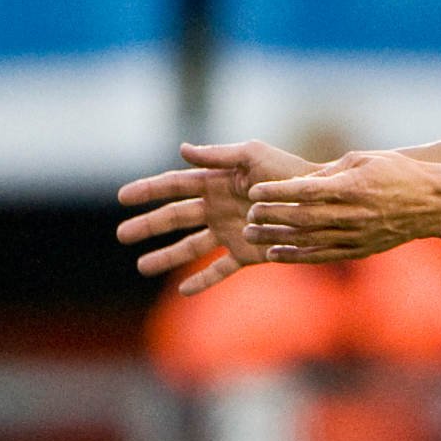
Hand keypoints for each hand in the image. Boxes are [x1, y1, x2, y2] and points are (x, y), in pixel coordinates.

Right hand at [117, 141, 315, 294]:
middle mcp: (219, 208)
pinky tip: (184, 291)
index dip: (149, 190)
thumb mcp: (253, 156)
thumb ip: (219, 154)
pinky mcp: (246, 253)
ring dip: (166, 256)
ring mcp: (230, 232)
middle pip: (175, 218)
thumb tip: (182, 149)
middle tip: (121, 235)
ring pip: (190, 247)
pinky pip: (219, 270)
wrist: (318, 200)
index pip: (176, 186)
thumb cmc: (288, 172)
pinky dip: (202, 281)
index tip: (123, 197)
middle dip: (148, 225)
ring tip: (142, 266)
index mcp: (218, 182)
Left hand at [244, 150, 440, 263]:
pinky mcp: (359, 250)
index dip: (276, 192)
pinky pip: (321, 256)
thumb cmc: (399, 173)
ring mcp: (356, 235)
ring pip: (307, 240)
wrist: (434, 202)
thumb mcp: (366, 158)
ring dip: (276, 238)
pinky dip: (296, 256)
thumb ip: (331, 170)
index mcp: (353, 186)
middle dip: (270, 216)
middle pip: (300, 218)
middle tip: (248, 214)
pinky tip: (276, 253)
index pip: (305, 191)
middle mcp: (352, 214)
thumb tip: (299, 181)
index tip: (254, 192)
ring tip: (252, 234)